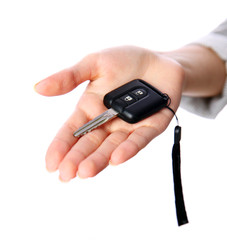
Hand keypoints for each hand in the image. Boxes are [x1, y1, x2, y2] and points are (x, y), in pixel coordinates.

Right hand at [35, 46, 183, 180]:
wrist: (159, 59)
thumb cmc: (126, 61)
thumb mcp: (94, 63)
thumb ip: (69, 77)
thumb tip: (38, 87)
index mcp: (92, 108)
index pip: (73, 130)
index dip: (61, 146)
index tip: (50, 164)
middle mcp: (108, 121)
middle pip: (91, 143)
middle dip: (77, 158)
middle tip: (65, 175)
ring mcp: (129, 125)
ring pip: (113, 146)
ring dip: (99, 159)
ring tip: (85, 171)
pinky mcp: (151, 125)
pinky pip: (140, 139)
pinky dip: (129, 148)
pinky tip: (116, 158)